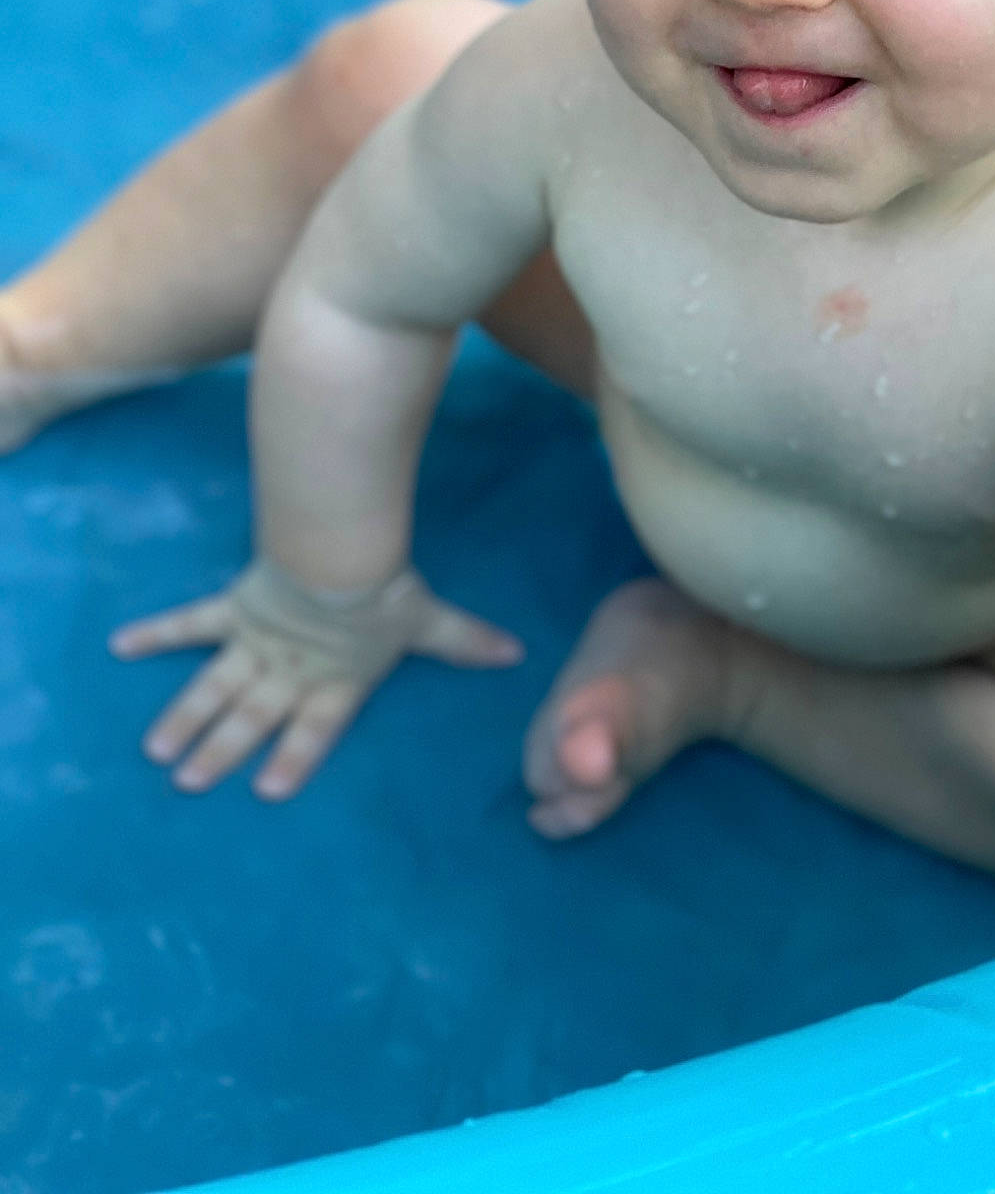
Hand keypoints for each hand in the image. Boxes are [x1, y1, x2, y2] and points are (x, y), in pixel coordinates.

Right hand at [109, 559, 523, 798]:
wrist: (337, 560)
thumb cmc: (386, 593)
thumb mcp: (429, 620)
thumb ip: (465, 641)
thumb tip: (516, 653)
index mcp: (335, 683)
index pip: (314, 731)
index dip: (294, 760)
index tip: (265, 792)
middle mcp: (289, 675)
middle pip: (252, 720)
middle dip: (221, 752)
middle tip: (186, 783)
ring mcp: (255, 645)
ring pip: (213, 688)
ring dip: (185, 718)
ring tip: (157, 751)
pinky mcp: (233, 610)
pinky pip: (189, 625)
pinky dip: (155, 634)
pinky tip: (121, 646)